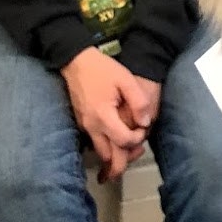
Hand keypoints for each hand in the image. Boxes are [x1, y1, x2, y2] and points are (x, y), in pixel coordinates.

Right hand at [60, 47, 153, 181]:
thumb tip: (145, 123)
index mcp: (103, 116)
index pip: (123, 141)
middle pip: (108, 156)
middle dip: (124, 159)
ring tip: (129, 148)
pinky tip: (116, 139)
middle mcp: (91, 126)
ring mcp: (84, 127)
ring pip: (99, 153)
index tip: (143, 129)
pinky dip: (106, 146)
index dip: (137, 139)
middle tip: (138, 151)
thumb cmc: (103, 69)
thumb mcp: (126, 80)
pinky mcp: (81, 124)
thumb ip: (138, 102)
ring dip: (114, 156)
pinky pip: (94, 143)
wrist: (76, 62)